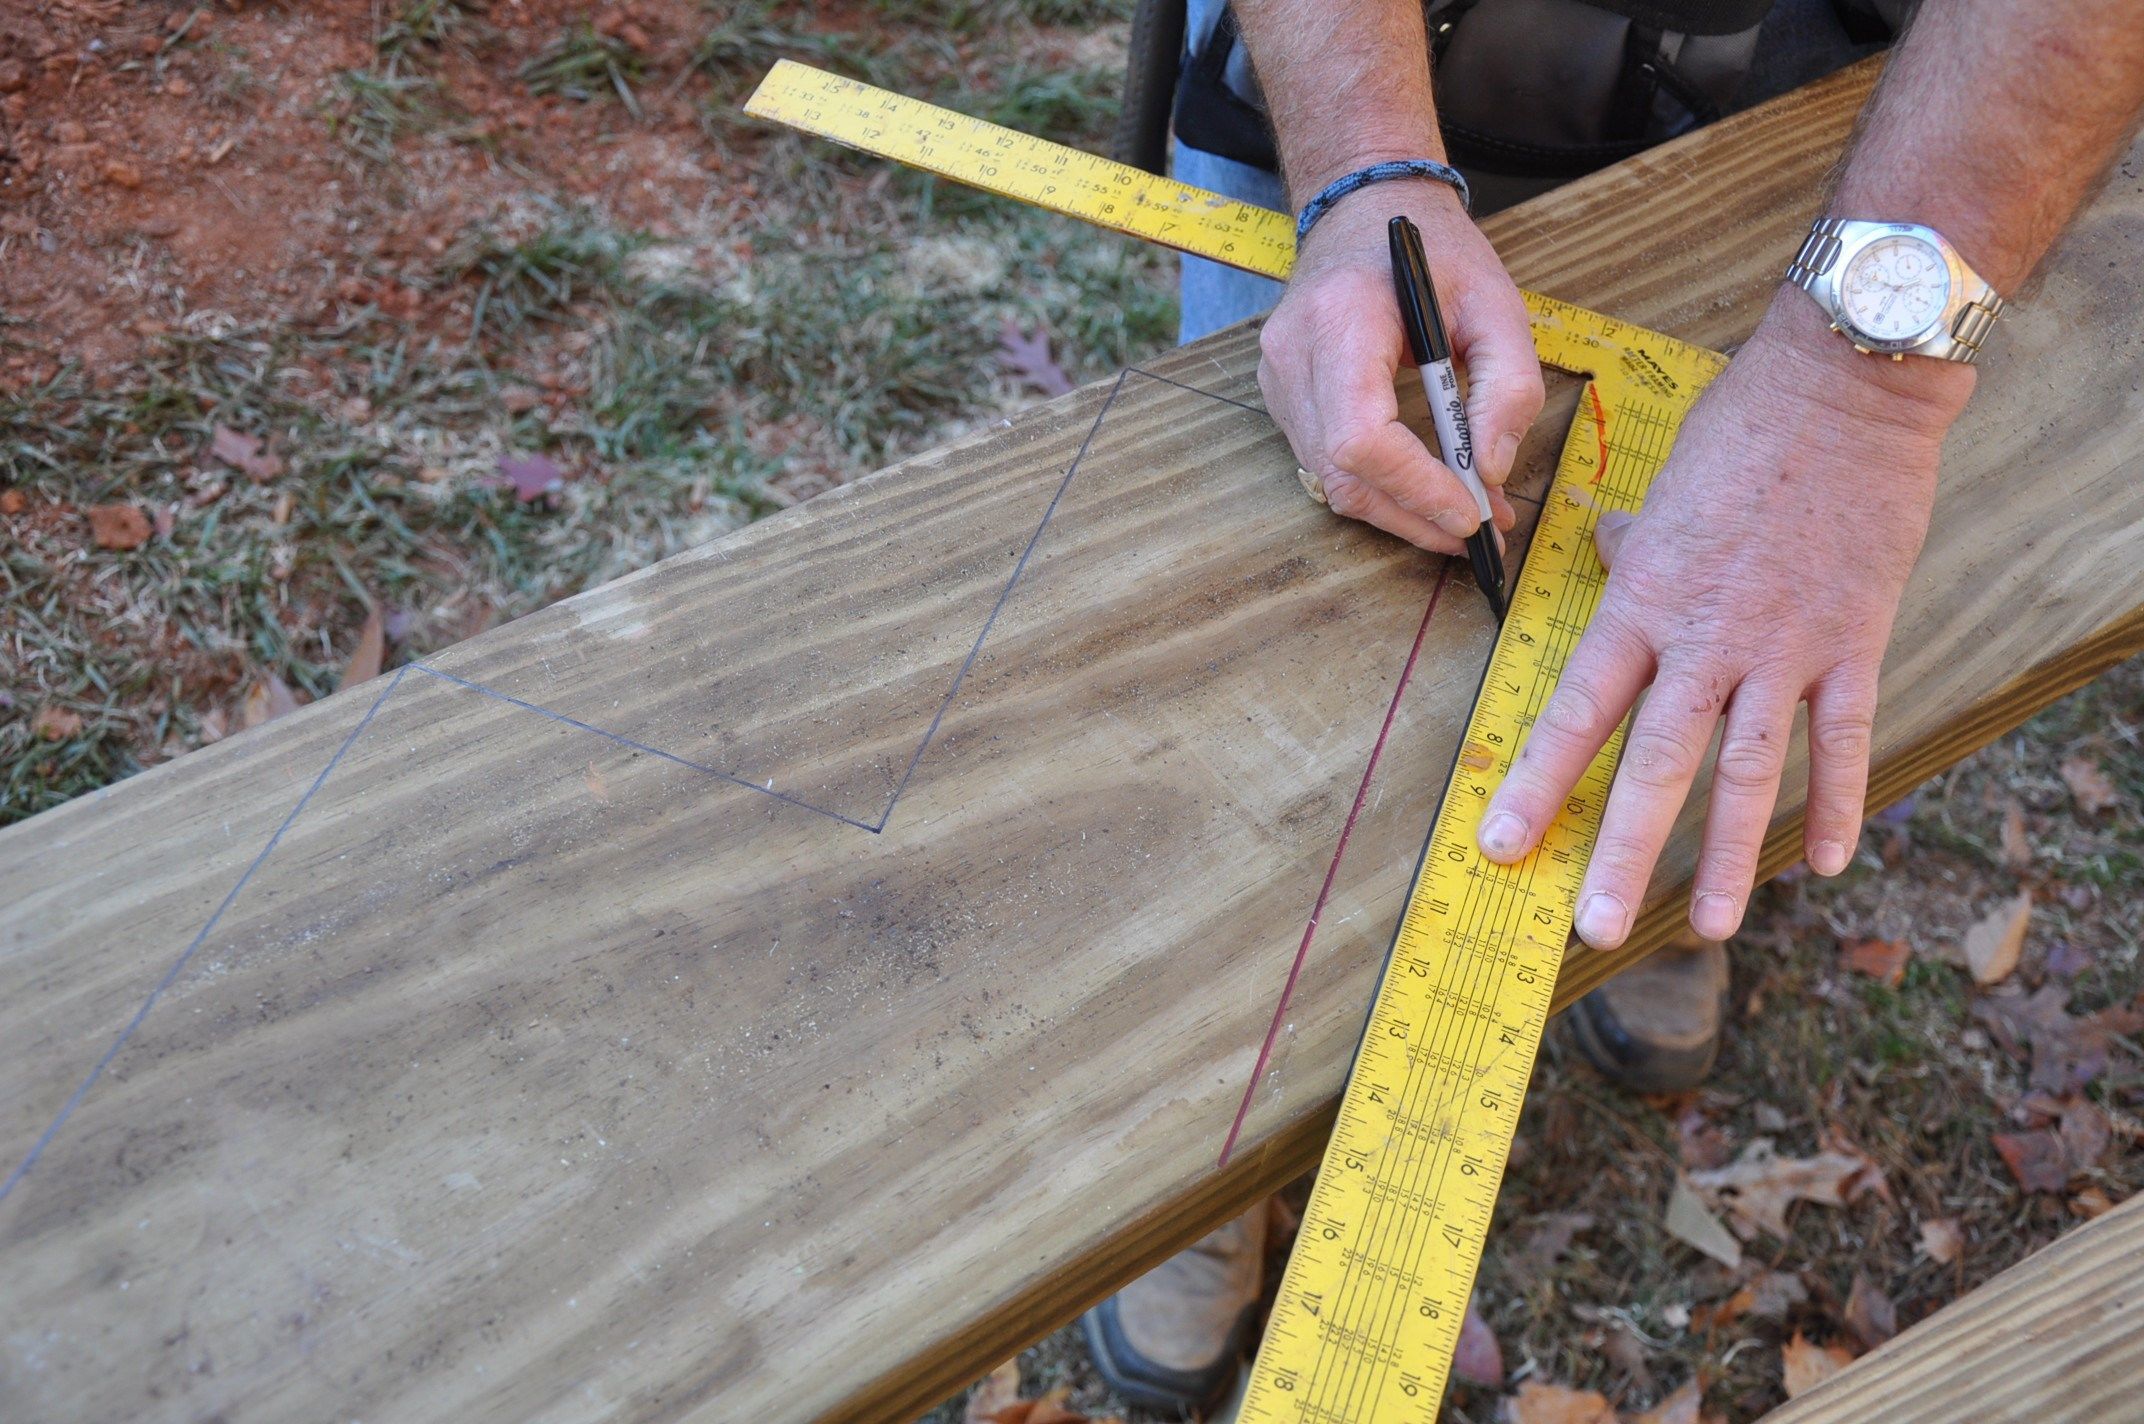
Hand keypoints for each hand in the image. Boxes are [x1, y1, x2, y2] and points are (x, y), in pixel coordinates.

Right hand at [1258, 182, 1542, 552]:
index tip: (1469, 512)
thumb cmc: (1431, 251)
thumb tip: (1491, 469)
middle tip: (1478, 533)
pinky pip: (1325, 464)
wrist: (1364, 209)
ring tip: (1462, 516)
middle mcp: (1294, 354)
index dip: (1415, 486)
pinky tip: (1425, 489)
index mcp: (1342, 318)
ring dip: (1399, 511)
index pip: (1361, 434)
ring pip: (1330, 480)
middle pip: (1342, 471)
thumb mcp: (1496, 302)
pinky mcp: (1283, 397)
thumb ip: (1510, 385)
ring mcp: (1278, 379)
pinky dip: (1379, 488)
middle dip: (1413, 514)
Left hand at [1476, 295, 1974, 947]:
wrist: (1844, 391)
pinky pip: (1843, 738)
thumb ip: (1636, 551)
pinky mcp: (1852, 642)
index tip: (1502, 846)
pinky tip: (1825, 864)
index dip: (1538, 783)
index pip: (1576, 710)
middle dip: (1623, 851)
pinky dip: (1837, 802)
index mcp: (1641, 603)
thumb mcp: (1661, 494)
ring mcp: (1782, 646)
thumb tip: (1611, 555)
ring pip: (1747, 769)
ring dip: (1729, 855)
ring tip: (1711, 927)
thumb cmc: (1740, 434)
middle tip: (1595, 928)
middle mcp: (1703, 637)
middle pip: (1654, 762)